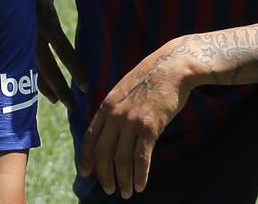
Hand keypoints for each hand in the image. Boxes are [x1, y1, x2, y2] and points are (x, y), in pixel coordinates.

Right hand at [23, 0, 85, 104]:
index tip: (85, 86)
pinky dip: (29, 77)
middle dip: (60, 89)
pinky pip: (19, 63)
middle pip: (48, 69)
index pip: (64, 51)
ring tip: (56, 101)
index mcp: (46, 19)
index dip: (75, 70)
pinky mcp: (7, 39)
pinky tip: (37, 88)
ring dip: (45, 88)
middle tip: (73, 105)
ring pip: (32, 70)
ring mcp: (17, 38)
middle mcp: (31, 33)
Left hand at [79, 39, 192, 198]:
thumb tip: (110, 131)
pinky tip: (141, 186)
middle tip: (109, 189)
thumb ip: (114, 109)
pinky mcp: (149, 127)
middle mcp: (115, 115)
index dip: (85, 158)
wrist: (171, 67)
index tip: (85, 173)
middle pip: (103, 153)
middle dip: (104, 175)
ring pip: (121, 160)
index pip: (89, 138)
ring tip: (126, 193)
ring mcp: (131, 121)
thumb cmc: (150, 79)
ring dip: (123, 180)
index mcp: (106, 106)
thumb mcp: (123, 90)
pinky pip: (141, 158)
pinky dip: (140, 176)